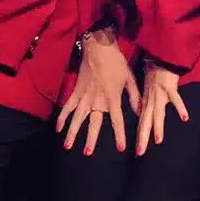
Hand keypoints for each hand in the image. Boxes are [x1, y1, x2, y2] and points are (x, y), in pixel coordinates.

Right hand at [54, 31, 140, 156]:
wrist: (99, 48)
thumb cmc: (116, 62)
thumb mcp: (129, 79)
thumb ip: (135, 97)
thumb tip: (140, 111)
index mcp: (112, 98)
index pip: (117, 120)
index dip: (119, 135)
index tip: (121, 148)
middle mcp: (97, 100)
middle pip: (94, 123)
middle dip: (91, 139)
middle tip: (88, 153)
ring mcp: (85, 97)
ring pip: (77, 118)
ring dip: (73, 133)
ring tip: (69, 146)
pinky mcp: (76, 92)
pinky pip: (68, 107)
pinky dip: (62, 118)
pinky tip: (59, 129)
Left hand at [135, 67, 190, 155]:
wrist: (159, 58)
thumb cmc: (153, 74)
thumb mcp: (146, 90)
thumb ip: (145, 103)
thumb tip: (142, 116)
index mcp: (146, 103)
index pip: (142, 123)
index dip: (140, 137)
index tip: (139, 151)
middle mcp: (151, 101)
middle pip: (146, 122)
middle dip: (143, 138)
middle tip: (140, 153)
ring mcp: (160, 95)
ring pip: (158, 114)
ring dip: (158, 127)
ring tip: (158, 140)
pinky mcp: (170, 88)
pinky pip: (176, 99)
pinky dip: (180, 109)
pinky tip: (185, 118)